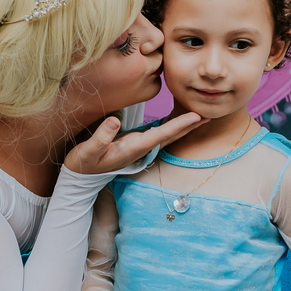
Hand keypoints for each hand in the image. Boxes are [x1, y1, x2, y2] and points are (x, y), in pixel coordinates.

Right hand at [65, 112, 204, 174]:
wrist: (80, 176)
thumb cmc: (83, 163)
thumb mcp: (87, 151)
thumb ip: (101, 137)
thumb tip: (114, 120)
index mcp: (132, 148)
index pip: (160, 134)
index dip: (179, 125)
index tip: (196, 116)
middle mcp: (140, 148)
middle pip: (171, 136)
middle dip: (190, 125)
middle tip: (210, 113)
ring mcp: (139, 147)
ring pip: (167, 135)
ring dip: (184, 126)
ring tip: (201, 115)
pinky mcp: (136, 144)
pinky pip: (159, 134)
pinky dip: (172, 126)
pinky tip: (179, 121)